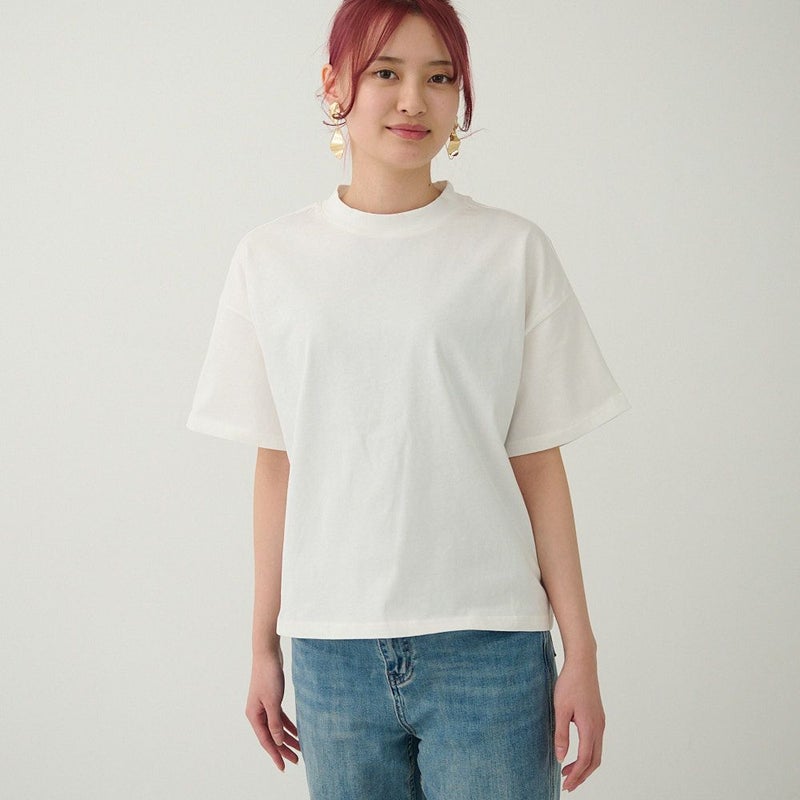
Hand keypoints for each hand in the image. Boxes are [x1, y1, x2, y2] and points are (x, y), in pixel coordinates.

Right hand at [245, 648, 301, 770]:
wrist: (268, 654)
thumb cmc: (268, 676)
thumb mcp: (273, 701)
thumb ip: (275, 723)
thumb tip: (279, 741)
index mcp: (254, 715)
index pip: (266, 740)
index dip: (275, 754)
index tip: (283, 766)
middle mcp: (257, 713)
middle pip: (271, 736)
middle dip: (283, 749)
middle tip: (296, 760)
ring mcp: (264, 706)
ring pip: (276, 727)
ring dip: (288, 738)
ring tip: (300, 748)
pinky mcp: (272, 699)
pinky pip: (280, 717)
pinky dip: (288, 725)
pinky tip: (297, 731)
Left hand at [553, 656, 604, 791]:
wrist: (582, 664)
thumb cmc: (570, 684)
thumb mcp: (560, 709)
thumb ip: (561, 734)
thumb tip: (561, 758)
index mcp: (590, 727)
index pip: (585, 760)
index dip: (576, 775)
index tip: (566, 784)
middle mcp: (599, 727)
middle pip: (594, 761)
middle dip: (582, 775)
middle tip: (568, 784)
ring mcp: (600, 722)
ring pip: (597, 753)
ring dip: (585, 765)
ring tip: (569, 771)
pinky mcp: (598, 717)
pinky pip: (596, 743)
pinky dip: (588, 754)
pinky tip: (577, 753)